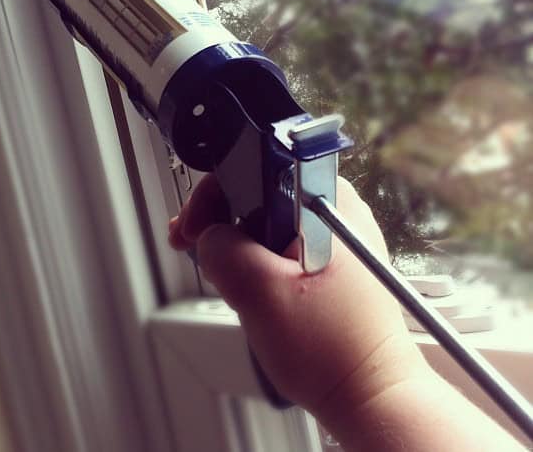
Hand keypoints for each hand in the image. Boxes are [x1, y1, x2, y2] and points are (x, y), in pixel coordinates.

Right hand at [168, 174, 426, 419]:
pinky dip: (256, 257)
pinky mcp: (333, 259)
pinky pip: (283, 242)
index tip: (195, 224)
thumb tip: (207, 235)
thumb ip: (223, 250)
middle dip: (220, 220)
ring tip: (223, 273)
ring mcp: (338, 235)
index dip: (216, 193)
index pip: (257, 167)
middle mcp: (338, 210)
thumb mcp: (260, 293)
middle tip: (194, 245)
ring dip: (237, 243)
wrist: (369, 396)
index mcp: (329, 202)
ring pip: (268, 220)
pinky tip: (245, 282)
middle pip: (259, 192)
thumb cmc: (334, 351)